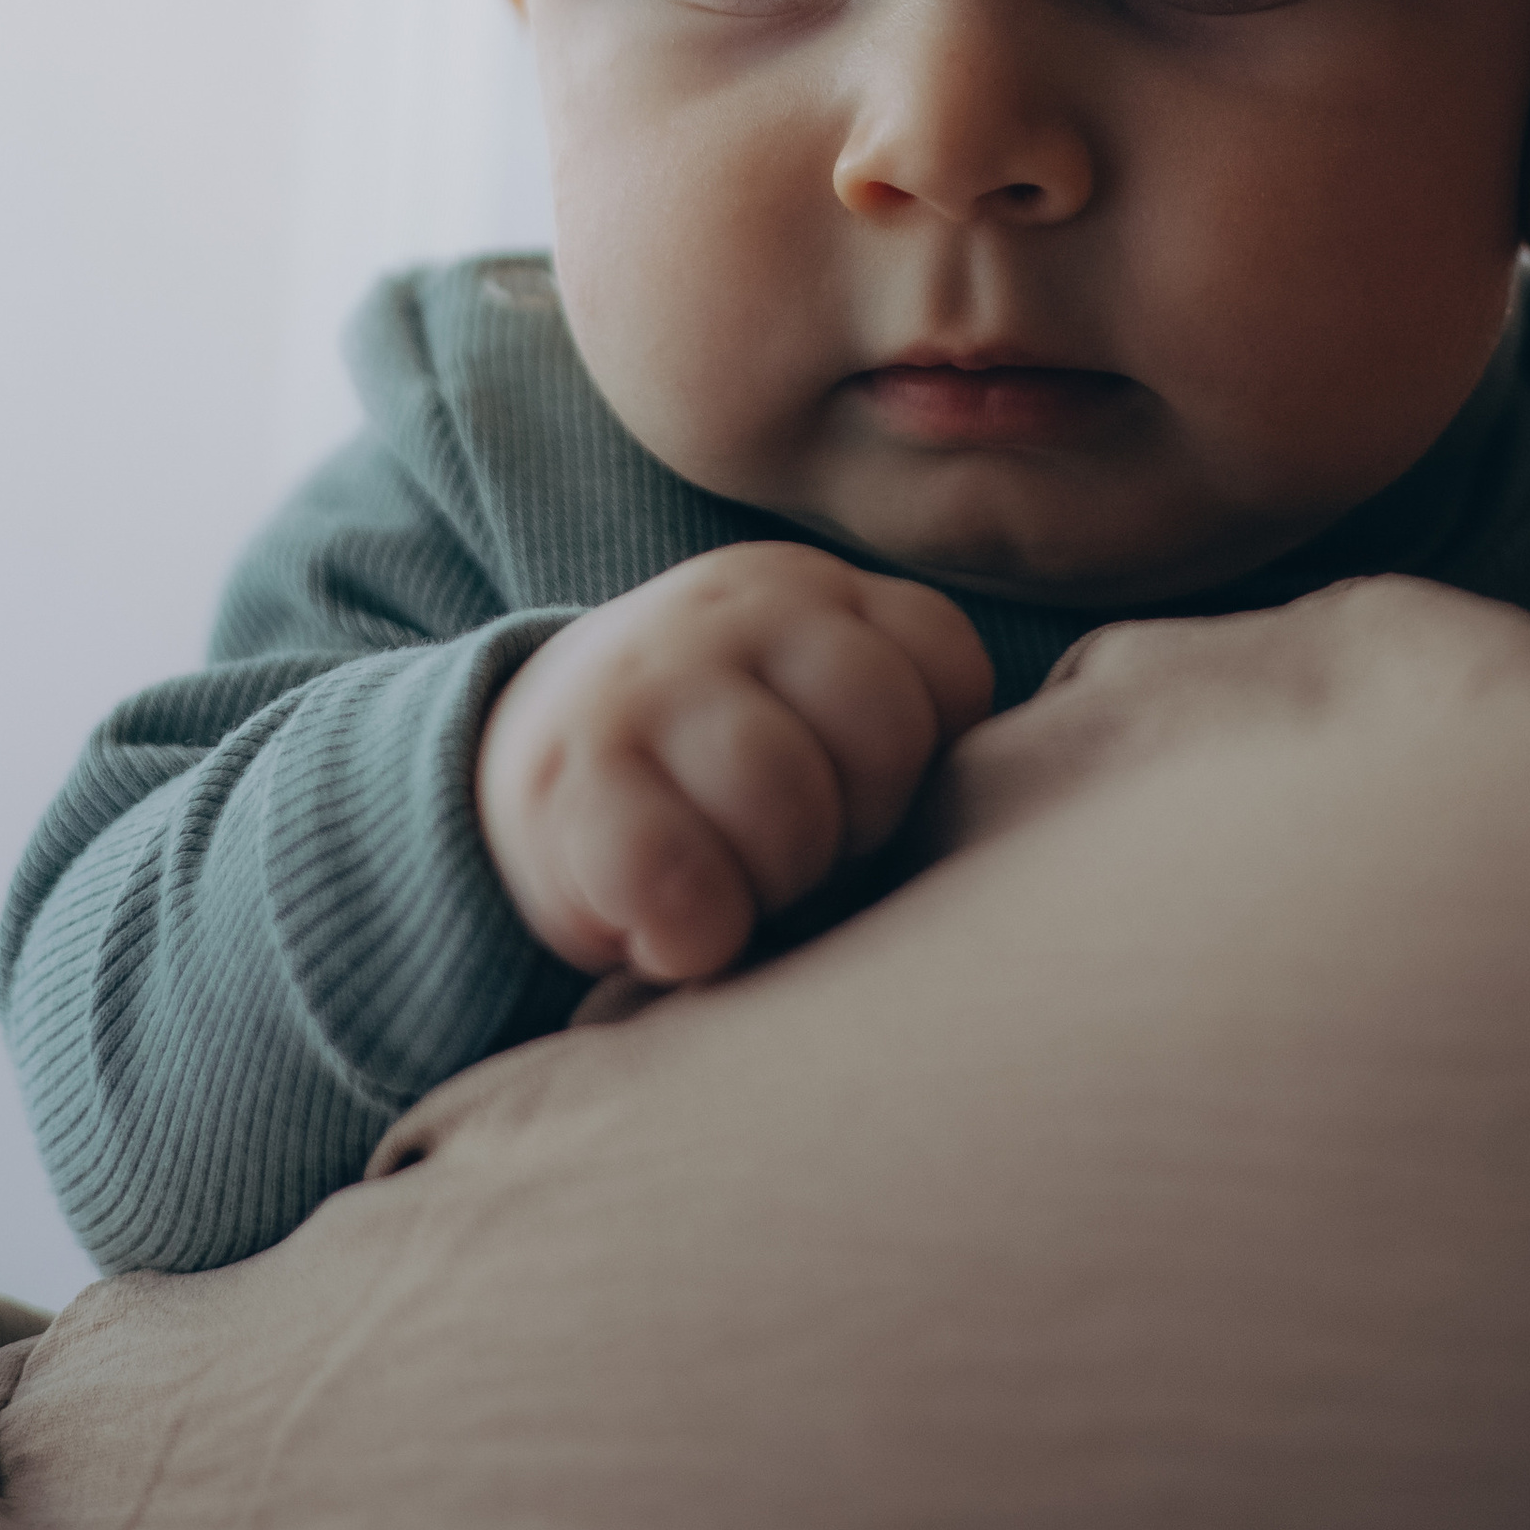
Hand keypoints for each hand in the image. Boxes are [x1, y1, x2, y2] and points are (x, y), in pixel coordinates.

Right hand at [475, 544, 994, 983]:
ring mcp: (646, 685)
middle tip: (797, 854)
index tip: (864, 796)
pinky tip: (671, 927)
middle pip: (883, 737)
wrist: (521, 760)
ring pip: (788, 813)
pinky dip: (695, 937)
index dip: (923, 763)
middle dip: (858, 828)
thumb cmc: (713, 764)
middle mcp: (731, 611)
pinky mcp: (567, 786)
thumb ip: (895, 720)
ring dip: (774, 886)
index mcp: (811, 591)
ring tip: (734, 884)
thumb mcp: (805, 699)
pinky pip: (684, 890)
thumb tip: (1009, 820)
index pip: (944, 666)